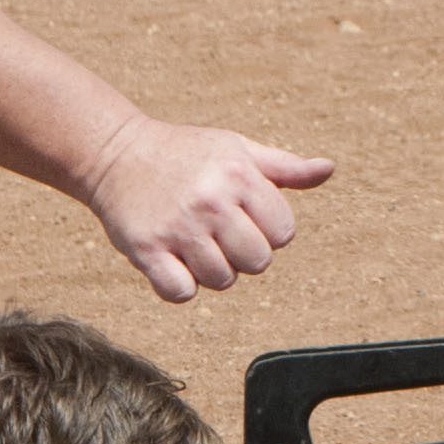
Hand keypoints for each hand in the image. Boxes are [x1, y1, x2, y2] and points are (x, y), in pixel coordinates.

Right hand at [77, 118, 332, 300]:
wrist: (115, 153)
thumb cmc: (185, 153)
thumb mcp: (237, 149)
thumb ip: (285, 167)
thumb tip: (328, 169)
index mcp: (239, 175)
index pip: (284, 233)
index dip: (267, 230)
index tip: (243, 216)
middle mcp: (211, 201)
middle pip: (258, 262)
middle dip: (242, 254)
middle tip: (217, 232)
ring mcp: (178, 227)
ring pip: (222, 281)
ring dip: (210, 270)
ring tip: (192, 241)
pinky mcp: (146, 249)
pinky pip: (182, 293)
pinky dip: (179, 285)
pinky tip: (170, 258)